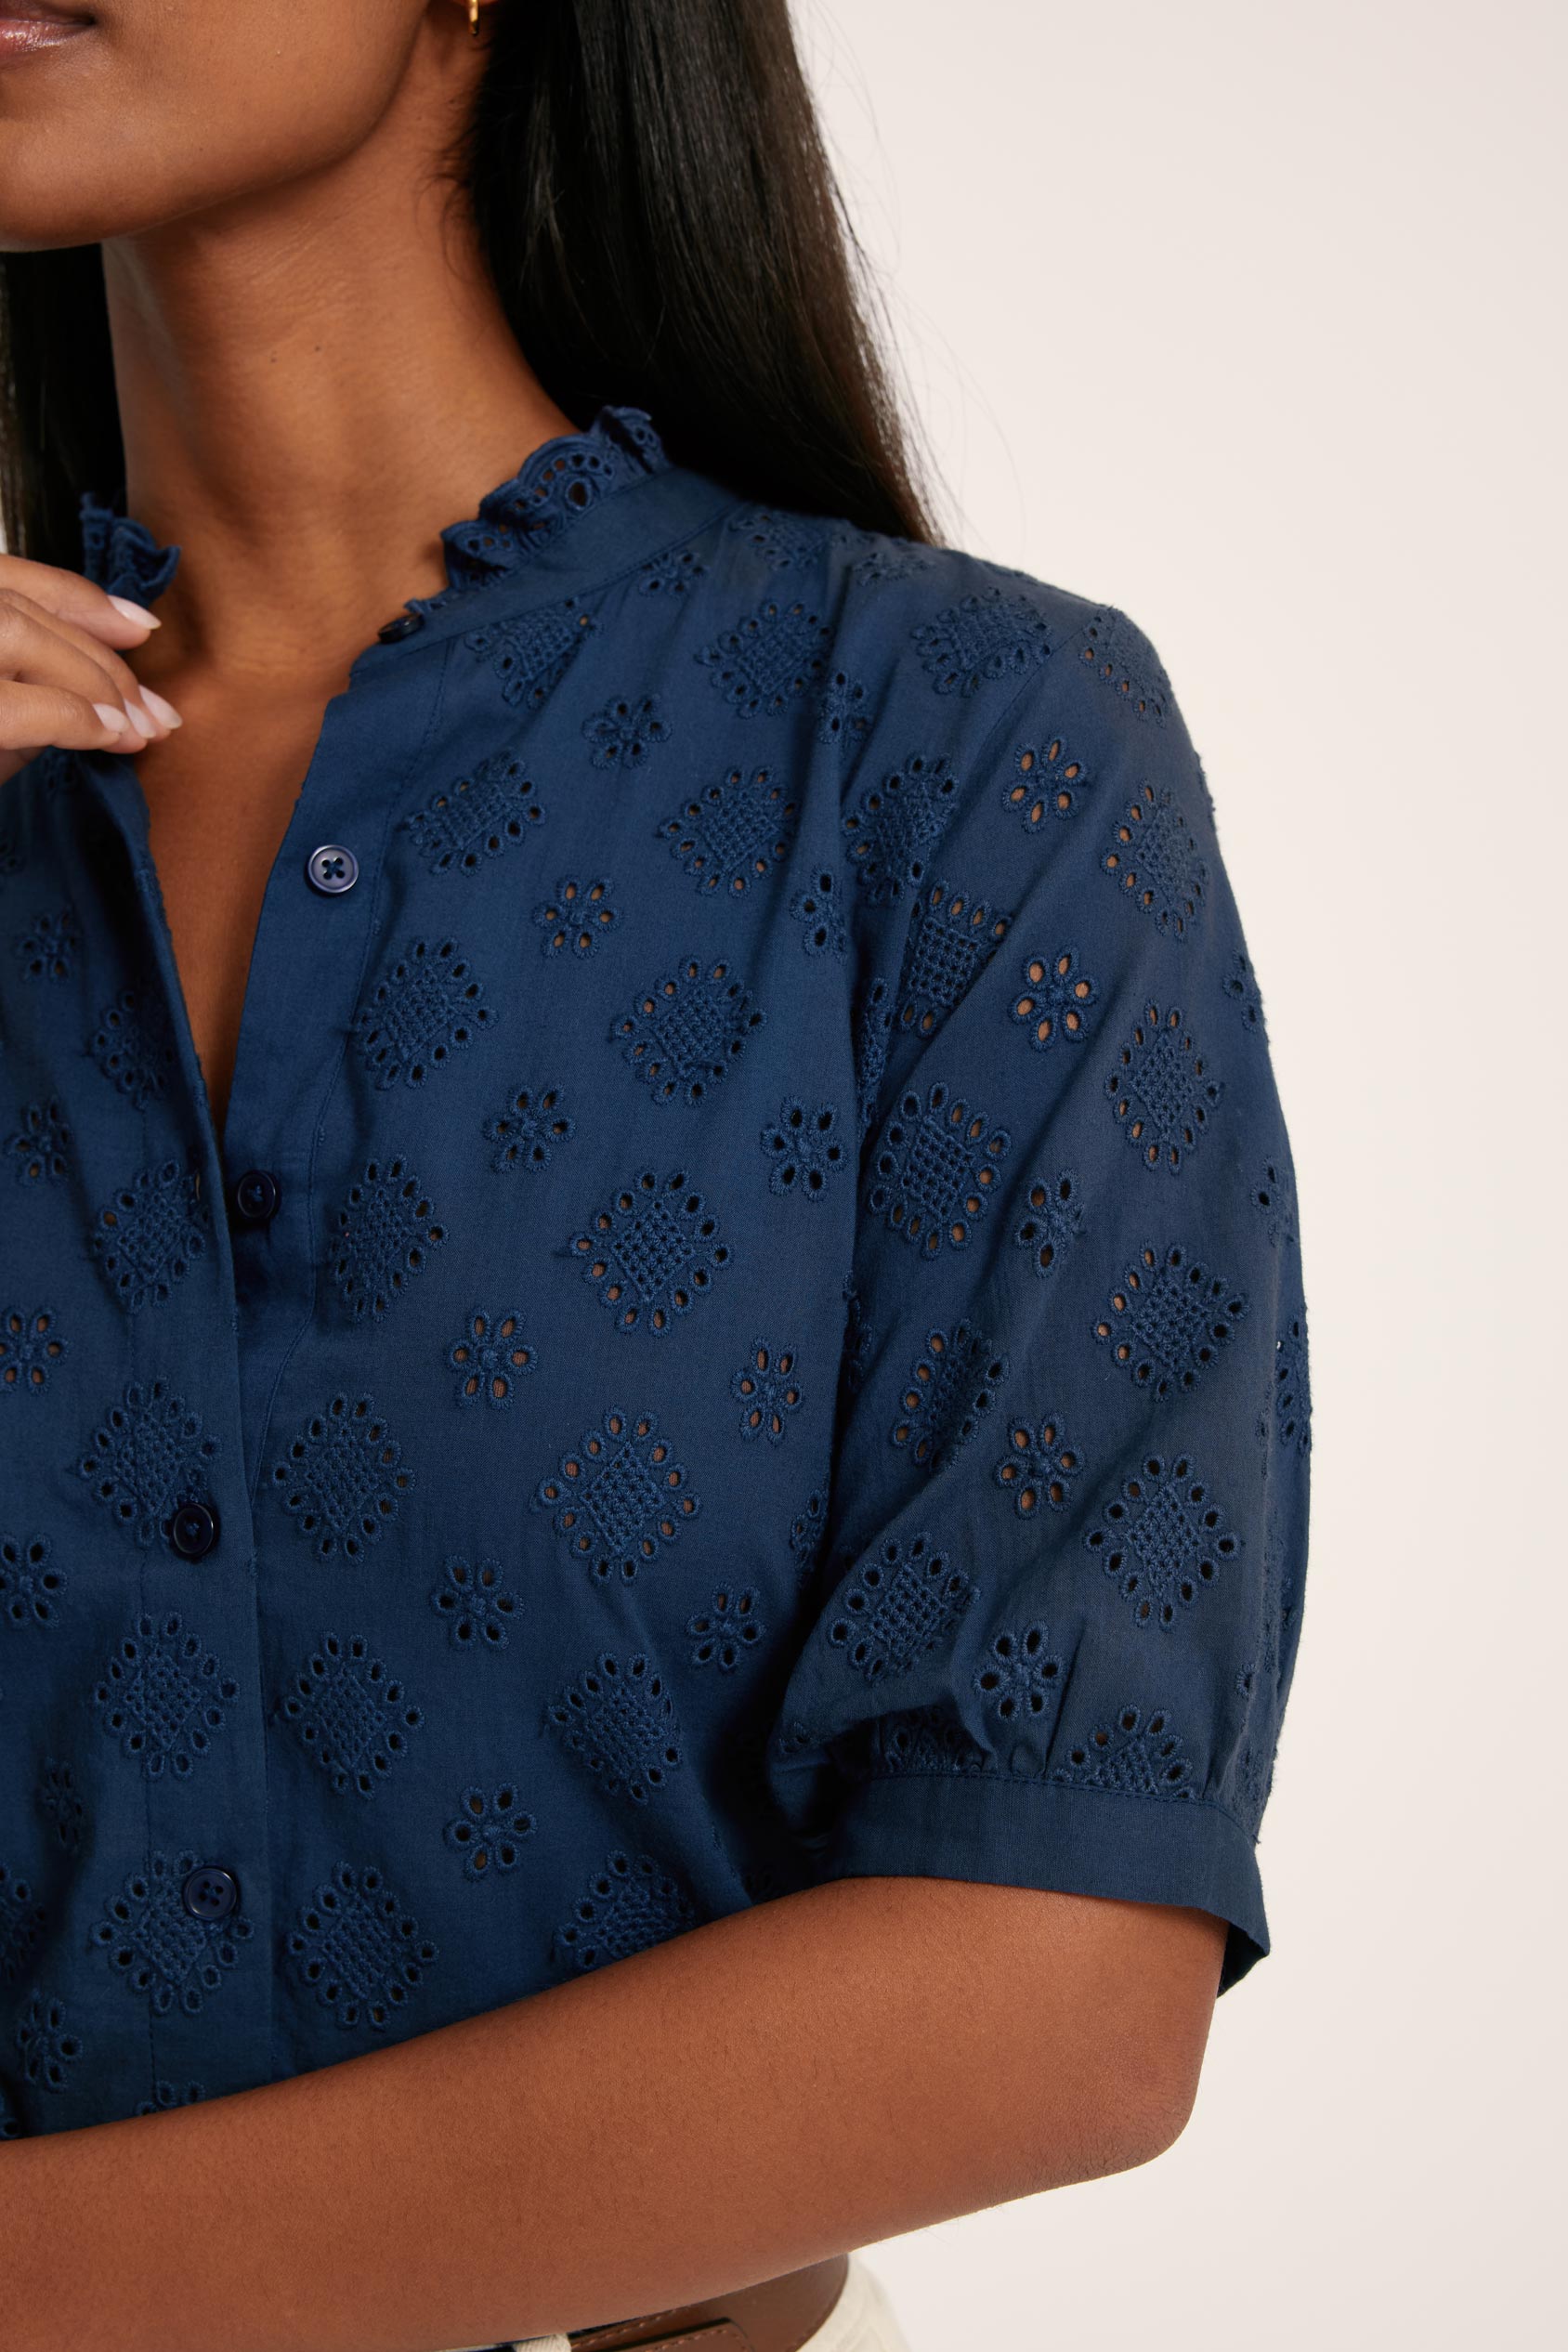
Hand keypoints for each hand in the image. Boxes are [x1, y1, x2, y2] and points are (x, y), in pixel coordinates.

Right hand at [0, 550, 180, 785]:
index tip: (144, 628)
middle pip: (25, 612)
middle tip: (160, 715)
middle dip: (105, 664)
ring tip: (140, 732)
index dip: (80, 599)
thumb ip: (38, 692)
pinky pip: (17, 703)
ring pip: (20, 633)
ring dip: (95, 684)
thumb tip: (112, 690)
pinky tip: (108, 738)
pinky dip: (72, 717)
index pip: (11, 580)